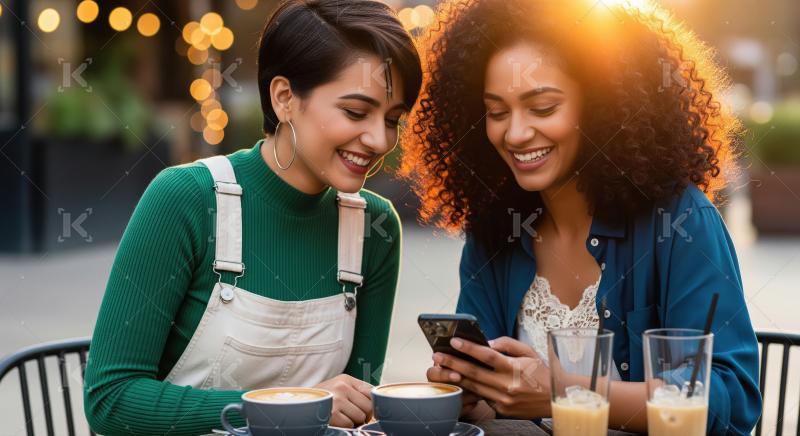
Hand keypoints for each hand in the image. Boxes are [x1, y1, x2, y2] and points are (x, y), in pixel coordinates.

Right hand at [313, 374, 372, 427]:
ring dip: (354, 421)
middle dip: (363, 415)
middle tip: (352, 416)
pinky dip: (345, 426)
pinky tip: (336, 421)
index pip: (371, 391)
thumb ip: (356, 392)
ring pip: (360, 416)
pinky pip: (349, 424)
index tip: (367, 410)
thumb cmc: (323, 399)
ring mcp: (336, 400)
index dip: (372, 404)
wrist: (299, 405)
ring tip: (343, 417)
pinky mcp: (331, 413)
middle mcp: (341, 387)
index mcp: (345, 379)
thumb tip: (378, 403)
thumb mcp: (338, 388)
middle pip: (368, 406)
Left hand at [433, 336, 550, 418]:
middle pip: (474, 373)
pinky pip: (483, 397)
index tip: (454, 341)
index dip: (469, 348)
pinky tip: (460, 381)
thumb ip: (507, 344)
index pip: (487, 356)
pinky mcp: (502, 410)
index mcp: (515, 368)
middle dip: (453, 363)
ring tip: (442, 368)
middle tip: (437, 356)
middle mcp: (508, 386)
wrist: (556, 400)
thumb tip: (486, 342)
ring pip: (474, 387)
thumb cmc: (542, 372)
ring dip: (456, 376)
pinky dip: (471, 389)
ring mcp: (504, 401)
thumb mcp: (528, 352)